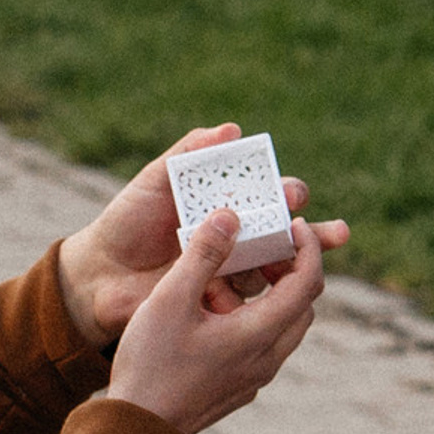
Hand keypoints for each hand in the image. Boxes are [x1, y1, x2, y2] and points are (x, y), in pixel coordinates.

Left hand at [56, 122, 349, 346]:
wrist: (98, 275)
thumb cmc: (126, 221)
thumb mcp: (156, 180)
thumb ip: (190, 152)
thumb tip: (232, 129)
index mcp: (226, 204)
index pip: (270, 195)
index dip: (288, 193)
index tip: (295, 193)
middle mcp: (236, 238)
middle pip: (286, 236)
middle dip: (316, 236)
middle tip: (335, 234)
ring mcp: (230, 273)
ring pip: (278, 271)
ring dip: (298, 271)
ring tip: (312, 271)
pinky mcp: (219, 305)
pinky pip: (250, 303)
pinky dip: (262, 301)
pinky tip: (265, 299)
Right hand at [106, 209, 327, 433]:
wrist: (136, 432)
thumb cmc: (151, 365)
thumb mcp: (171, 299)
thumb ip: (203, 254)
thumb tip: (230, 216)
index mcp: (260, 334)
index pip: (308, 282)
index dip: (308, 247)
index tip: (292, 224)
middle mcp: (267, 359)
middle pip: (302, 304)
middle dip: (288, 269)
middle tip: (259, 248)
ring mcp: (255, 378)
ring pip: (283, 326)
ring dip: (268, 296)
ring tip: (223, 282)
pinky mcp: (239, 389)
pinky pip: (262, 346)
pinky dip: (252, 319)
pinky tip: (210, 314)